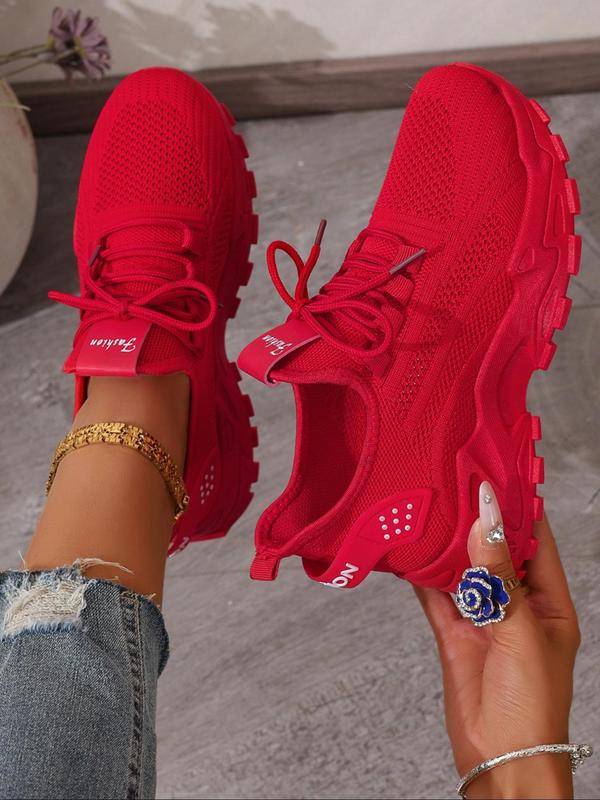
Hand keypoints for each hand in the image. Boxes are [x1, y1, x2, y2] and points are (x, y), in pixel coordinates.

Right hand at [415, 481, 579, 798]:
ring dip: (447, 544)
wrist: (501, 759)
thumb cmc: (532, 702)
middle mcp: (516, 604)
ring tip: (429, 507)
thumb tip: (486, 522)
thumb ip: (498, 576)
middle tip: (453, 481)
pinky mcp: (454, 633)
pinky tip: (409, 551)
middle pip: (495, 551)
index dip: (517, 509)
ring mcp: (483, 618)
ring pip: (463, 569)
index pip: (535, 542)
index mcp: (549, 601)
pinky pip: (436, 595)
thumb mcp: (521, 630)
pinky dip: (422, 574)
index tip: (495, 475)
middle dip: (477, 520)